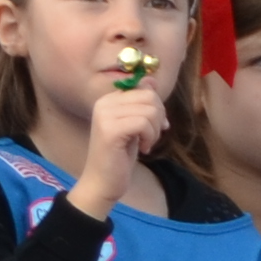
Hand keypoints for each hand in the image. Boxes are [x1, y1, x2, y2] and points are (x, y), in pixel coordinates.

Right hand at [66, 73, 167, 215]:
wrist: (102, 182)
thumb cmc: (119, 155)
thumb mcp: (135, 124)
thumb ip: (142, 103)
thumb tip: (151, 79)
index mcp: (108, 99)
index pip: (144, 88)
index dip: (156, 106)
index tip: (155, 126)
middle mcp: (104, 103)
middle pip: (149, 96)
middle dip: (158, 117)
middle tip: (151, 136)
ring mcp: (105, 115)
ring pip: (149, 110)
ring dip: (154, 130)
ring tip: (145, 143)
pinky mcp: (110, 130)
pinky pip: (144, 123)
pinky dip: (150, 137)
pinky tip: (143, 148)